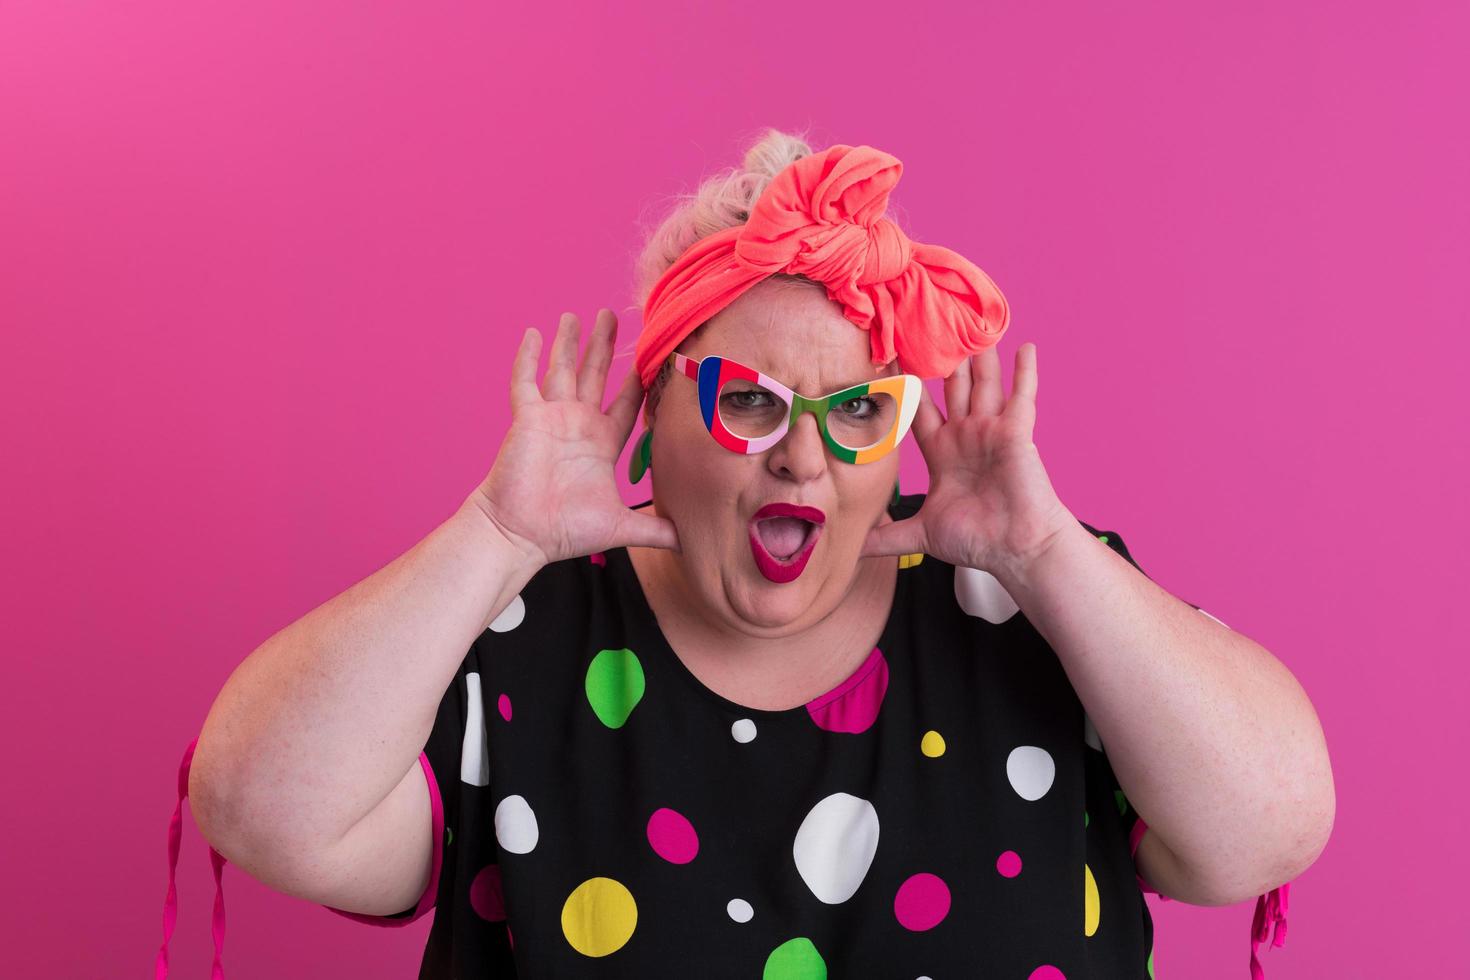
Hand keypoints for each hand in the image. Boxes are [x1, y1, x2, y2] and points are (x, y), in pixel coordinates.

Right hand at [464, 309, 679, 566]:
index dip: (638, 381)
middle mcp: (578, 425)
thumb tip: (688, 542)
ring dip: (569, 342)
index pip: (627, 403)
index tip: (651, 356)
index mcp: (602, 443)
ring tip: (576, 315)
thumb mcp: (620, 527)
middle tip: (612, 315)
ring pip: (562, 370)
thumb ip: (654, 529)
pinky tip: (533, 333)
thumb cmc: (565, 532)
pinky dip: (527, 357)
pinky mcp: (527, 419)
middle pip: (595, 375)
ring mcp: (551, 419)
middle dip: (603, 346)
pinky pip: (525, 381)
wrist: (521, 535)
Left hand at [862, 342, 1074, 579]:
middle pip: (951, 388)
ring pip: (982, 384)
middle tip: (929, 326)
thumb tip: (851, 551)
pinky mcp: (1017, 433)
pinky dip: (1025, 371)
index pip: (918, 411)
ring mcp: (991, 432)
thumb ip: (886, 538)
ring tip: (970, 327)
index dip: (905, 389)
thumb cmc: (977, 541)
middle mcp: (966, 436)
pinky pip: (1022, 396)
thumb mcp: (920, 534)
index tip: (888, 361)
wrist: (1017, 550)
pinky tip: (1025, 346)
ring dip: (978, 357)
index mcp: (942, 453)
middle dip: (941, 361)